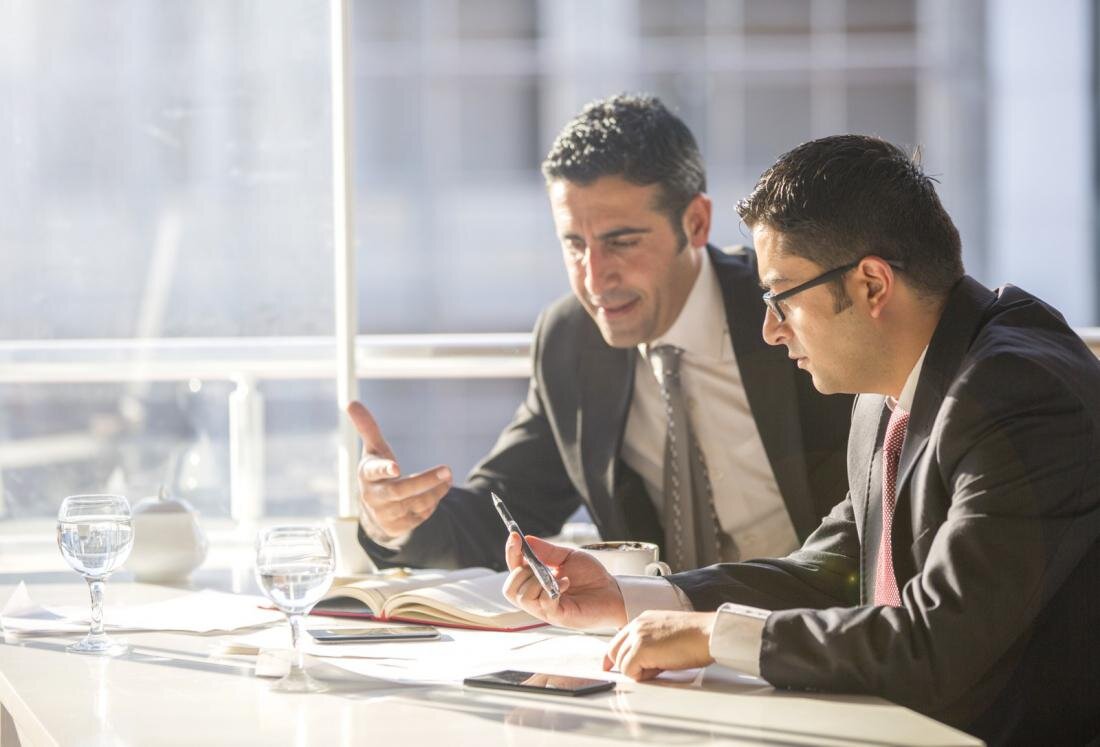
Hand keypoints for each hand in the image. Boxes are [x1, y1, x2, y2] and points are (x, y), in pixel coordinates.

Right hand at [346, 400, 452, 537]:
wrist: (374, 509)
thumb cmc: (376, 472)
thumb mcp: (374, 450)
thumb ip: (367, 427)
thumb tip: (350, 402)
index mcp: (367, 474)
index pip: (374, 471)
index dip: (384, 469)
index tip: (396, 467)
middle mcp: (374, 496)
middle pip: (400, 491)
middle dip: (425, 481)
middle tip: (447, 469)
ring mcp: (386, 513)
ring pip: (415, 503)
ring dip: (435, 490)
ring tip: (447, 476)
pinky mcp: (399, 526)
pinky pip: (421, 515)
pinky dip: (433, 502)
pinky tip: (439, 490)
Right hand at [502, 534, 626, 629]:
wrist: (612, 591)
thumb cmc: (591, 576)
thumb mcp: (568, 557)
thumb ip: (546, 551)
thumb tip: (526, 538)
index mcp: (536, 581)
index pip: (514, 569)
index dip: (511, 552)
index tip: (514, 536)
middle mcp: (537, 597)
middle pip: (510, 588)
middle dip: (519, 572)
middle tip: (537, 565)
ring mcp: (546, 609)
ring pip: (522, 597)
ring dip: (537, 582)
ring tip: (557, 576)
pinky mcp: (558, 616)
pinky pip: (543, 603)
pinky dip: (552, 589)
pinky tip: (566, 583)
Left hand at [603, 610, 715, 680]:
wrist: (708, 633)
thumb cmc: (696, 637)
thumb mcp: (666, 635)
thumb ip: (650, 643)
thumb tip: (642, 663)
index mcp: (643, 619)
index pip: (617, 639)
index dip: (612, 657)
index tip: (608, 667)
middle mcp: (637, 625)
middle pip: (613, 652)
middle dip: (625, 666)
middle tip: (644, 673)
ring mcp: (638, 635)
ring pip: (621, 663)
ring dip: (638, 671)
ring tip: (661, 666)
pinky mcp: (641, 648)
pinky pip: (630, 670)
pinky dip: (642, 676)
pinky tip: (660, 668)